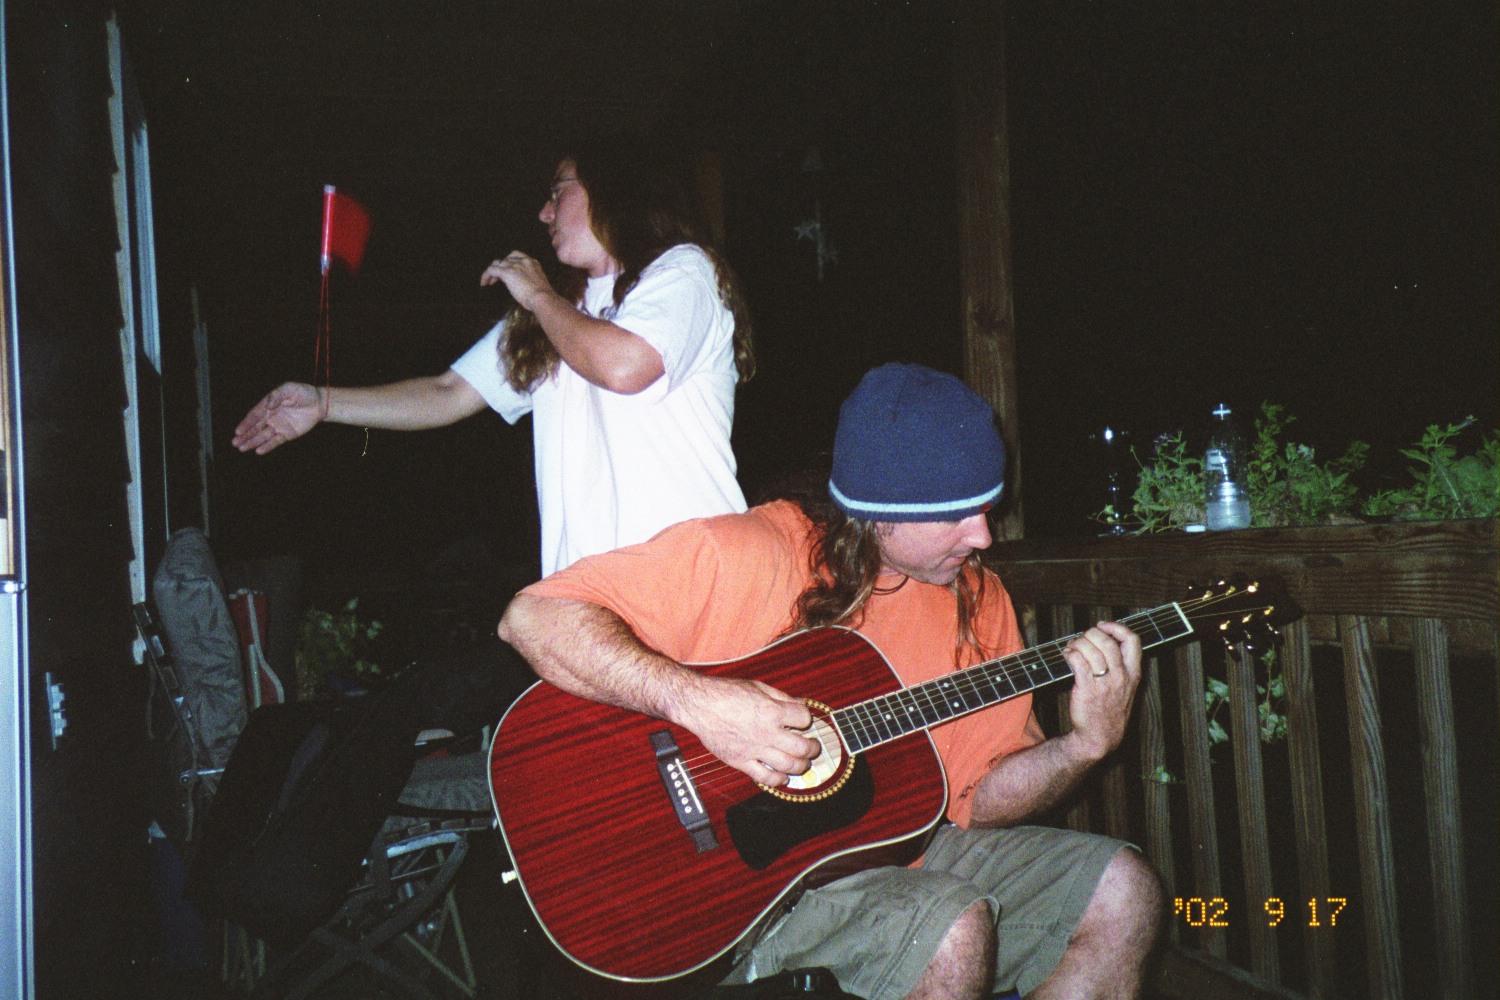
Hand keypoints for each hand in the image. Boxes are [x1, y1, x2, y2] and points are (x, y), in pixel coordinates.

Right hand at [231, 381, 323, 454]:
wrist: (319, 403)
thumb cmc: (303, 393)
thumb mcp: (288, 389)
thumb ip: (276, 396)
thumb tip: (268, 406)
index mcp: (268, 405)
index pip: (254, 416)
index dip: (246, 423)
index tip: (238, 431)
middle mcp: (271, 417)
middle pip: (255, 428)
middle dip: (245, 435)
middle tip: (234, 443)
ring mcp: (278, 426)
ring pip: (263, 436)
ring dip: (252, 442)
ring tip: (241, 448)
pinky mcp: (287, 434)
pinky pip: (275, 441)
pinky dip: (268, 446)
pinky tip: (259, 451)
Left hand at [480, 251, 553, 311]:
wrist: (542, 298)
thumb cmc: (543, 297)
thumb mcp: (538, 285)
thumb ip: (529, 281)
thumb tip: (523, 287)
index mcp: (533, 263)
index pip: (518, 257)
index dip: (510, 263)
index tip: (508, 271)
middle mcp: (523, 261)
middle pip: (506, 259)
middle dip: (501, 267)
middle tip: (497, 278)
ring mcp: (514, 265)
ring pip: (498, 263)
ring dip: (493, 272)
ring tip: (489, 281)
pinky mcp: (506, 272)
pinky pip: (491, 270)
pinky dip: (486, 276)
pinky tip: (484, 283)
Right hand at [680, 676, 820, 787]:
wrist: (698, 704)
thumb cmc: (725, 692)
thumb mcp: (758, 686)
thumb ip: (781, 697)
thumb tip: (800, 703)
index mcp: (772, 711)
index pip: (804, 718)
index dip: (807, 718)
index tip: (803, 720)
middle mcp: (767, 733)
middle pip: (802, 747)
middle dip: (813, 748)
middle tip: (814, 747)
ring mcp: (754, 750)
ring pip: (788, 765)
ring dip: (801, 765)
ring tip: (803, 762)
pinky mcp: (741, 762)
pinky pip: (765, 778)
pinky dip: (778, 780)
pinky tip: (783, 777)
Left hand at [1061, 621, 1142, 760]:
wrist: (1100, 737)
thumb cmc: (1110, 710)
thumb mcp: (1127, 688)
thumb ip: (1122, 666)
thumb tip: (1105, 640)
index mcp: (1133, 674)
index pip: (1133, 641)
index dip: (1117, 627)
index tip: (1103, 626)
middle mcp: (1120, 677)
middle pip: (1107, 642)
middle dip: (1091, 634)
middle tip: (1083, 638)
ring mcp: (1104, 684)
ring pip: (1090, 650)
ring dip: (1077, 643)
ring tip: (1072, 647)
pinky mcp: (1086, 689)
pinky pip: (1077, 662)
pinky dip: (1069, 654)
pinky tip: (1067, 655)